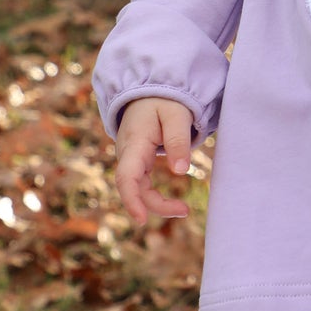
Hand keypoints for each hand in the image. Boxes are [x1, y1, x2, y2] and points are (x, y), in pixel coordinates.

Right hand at [114, 97, 193, 227]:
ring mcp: (130, 159)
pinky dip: (153, 196)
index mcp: (134, 142)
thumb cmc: (164, 101)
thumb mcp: (176, 115)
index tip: (141, 219)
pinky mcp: (137, 161)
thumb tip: (181, 171)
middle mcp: (127, 154)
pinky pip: (141, 184)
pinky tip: (172, 203)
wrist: (149, 91)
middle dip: (155, 204)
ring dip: (156, 202)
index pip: (126, 176)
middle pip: (132, 187)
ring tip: (183, 210)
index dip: (132, 199)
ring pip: (137, 188)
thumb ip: (178, 140)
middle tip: (185, 211)